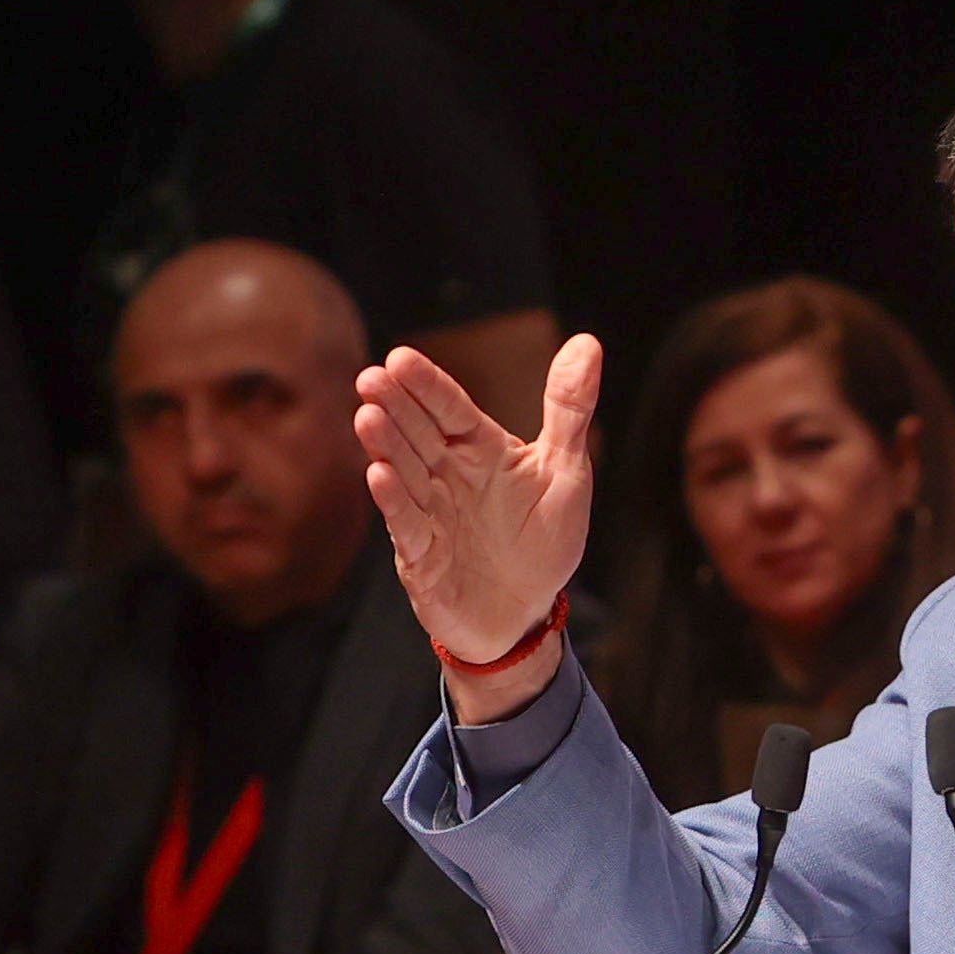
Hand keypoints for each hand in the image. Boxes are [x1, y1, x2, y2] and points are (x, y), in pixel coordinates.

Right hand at [354, 336, 603, 722]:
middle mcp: (448, 475)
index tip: (400, 357)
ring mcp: (431, 513)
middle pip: (419, 433)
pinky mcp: (422, 555)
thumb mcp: (566, 470)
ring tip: (367, 416)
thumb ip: (569, 409)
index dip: (428, 385)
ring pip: (405, 473)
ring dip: (386, 446)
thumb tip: (587, 342)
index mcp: (482, 449)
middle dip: (395, 406)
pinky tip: (379, 475)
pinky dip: (394, 502)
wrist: (526, 611)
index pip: (452, 409)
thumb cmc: (543, 538)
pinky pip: (407, 525)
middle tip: (371, 377)